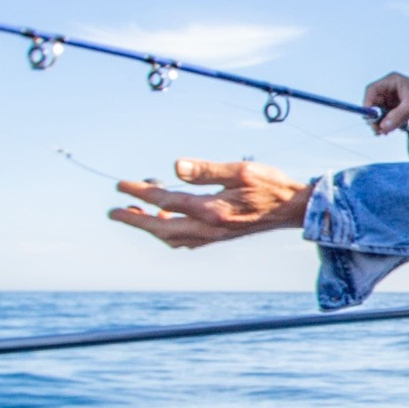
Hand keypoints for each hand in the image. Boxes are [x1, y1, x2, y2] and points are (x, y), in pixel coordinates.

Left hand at [109, 159, 313, 248]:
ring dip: (151, 227)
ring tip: (136, 214)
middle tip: (114, 211)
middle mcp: (210, 229)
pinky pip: (185, 240)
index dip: (140, 193)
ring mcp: (214, 236)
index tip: (120, 186)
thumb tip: (174, 166)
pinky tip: (167, 220)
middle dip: (136, 220)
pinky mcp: (219, 237)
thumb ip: (206, 170)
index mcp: (212, 211)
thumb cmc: (271, 185)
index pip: (166, 201)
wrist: (295, 209)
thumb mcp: (240, 170)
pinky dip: (169, 232)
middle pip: (162, 228)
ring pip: (172, 237)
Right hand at [364, 72, 408, 134]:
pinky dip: (387, 127)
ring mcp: (394, 102)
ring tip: (385, 132)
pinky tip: (390, 131)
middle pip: (373, 104)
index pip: (372, 91)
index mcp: (392, 82)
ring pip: (379, 114)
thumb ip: (398, 116)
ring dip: (380, 124)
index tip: (369, 116)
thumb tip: (383, 126)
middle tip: (378, 129)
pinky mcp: (398, 112)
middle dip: (374, 117)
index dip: (368, 103)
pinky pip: (387, 120)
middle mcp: (391, 91)